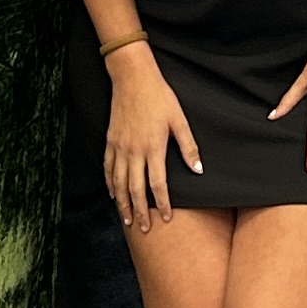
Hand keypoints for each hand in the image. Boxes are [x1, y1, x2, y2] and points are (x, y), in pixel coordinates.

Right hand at [104, 48, 201, 230]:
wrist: (133, 78)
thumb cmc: (159, 97)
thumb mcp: (179, 120)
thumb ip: (188, 146)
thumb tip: (198, 169)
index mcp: (153, 148)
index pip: (158, 184)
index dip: (162, 203)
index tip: (166, 218)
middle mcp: (134, 151)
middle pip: (136, 189)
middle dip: (140, 211)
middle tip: (144, 228)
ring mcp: (119, 147)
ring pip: (119, 182)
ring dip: (123, 203)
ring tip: (127, 219)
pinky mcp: (110, 141)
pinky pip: (108, 168)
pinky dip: (110, 184)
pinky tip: (113, 194)